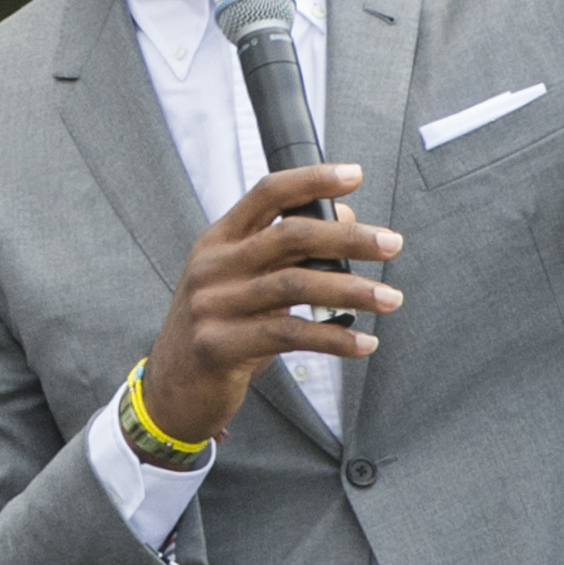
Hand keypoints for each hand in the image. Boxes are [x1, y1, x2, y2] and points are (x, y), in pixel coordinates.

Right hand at [138, 162, 402, 444]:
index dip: (312, 179)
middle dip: (348, 238)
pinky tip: (364, 344)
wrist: (171, 390)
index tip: (355, 174)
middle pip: (290, 236)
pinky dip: (334, 339)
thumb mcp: (245, 284)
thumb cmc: (221, 330)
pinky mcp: (220, 345)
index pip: (267, 194)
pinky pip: (291, 336)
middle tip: (392, 244)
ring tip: (391, 298)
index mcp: (219, 240)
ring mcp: (213, 305)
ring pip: (296, 286)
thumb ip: (287, 254)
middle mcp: (213, 266)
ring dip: (353, 291)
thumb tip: (348, 218)